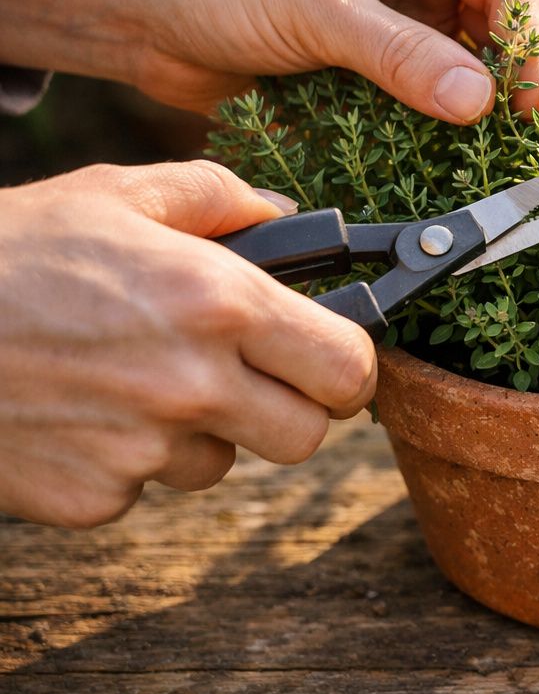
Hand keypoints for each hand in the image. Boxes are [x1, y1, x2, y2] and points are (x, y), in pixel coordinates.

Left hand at [0, 0, 538, 122]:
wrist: (138, 10)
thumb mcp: (315, 10)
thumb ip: (402, 56)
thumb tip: (481, 102)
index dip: (528, 39)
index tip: (525, 101)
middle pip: (513, 17)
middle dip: (520, 68)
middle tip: (512, 123)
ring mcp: (409, 13)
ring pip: (485, 60)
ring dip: (486, 99)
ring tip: (479, 140)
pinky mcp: (386, 60)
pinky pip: (441, 93)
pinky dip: (448, 119)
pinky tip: (443, 142)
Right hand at [0, 161, 376, 527]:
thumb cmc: (10, 250)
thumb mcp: (117, 194)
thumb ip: (219, 198)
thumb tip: (288, 215)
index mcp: (221, 304)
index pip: (349, 369)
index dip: (347, 366)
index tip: (328, 357)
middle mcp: (195, 384)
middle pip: (307, 436)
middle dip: (289, 408)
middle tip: (249, 376)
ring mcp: (143, 450)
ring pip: (224, 464)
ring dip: (202, 432)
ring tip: (136, 379)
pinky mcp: (92, 499)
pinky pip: (145, 489)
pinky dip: (125, 460)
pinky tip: (83, 411)